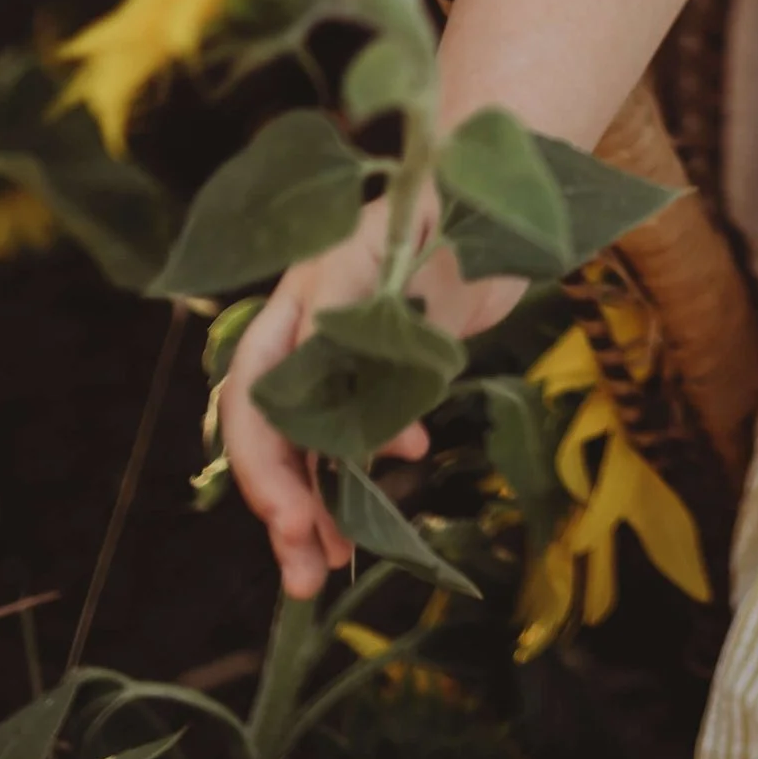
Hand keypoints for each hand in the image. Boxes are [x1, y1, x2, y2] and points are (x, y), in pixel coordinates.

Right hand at [218, 198, 522, 600]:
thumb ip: (365, 326)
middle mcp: (310, 326)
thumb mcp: (406, 255)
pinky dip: (369, 460)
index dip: (262, 459)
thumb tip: (349, 421)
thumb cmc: (453, 201)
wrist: (502, 187)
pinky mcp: (385, 361)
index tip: (286, 517)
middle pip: (274, 427)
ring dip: (320, 501)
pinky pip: (359, 424)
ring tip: (330, 566)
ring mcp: (346, 346)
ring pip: (313, 437)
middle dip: (283, 504)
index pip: (255, 390)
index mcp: (302, 295)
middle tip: (304, 571)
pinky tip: (396, 479)